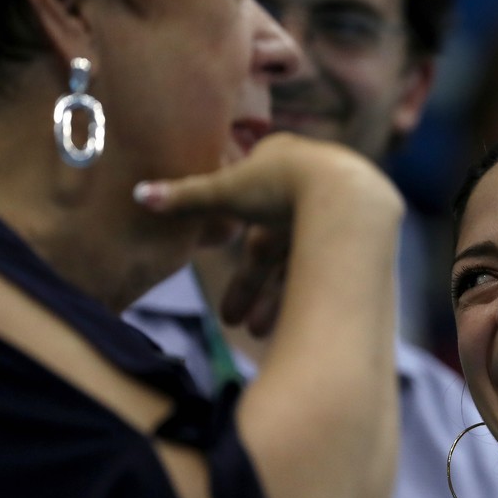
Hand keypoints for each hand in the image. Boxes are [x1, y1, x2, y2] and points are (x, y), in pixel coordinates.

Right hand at [134, 133, 401, 336]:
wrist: (347, 198)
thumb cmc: (280, 186)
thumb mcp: (226, 192)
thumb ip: (186, 198)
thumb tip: (139, 194)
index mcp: (281, 162)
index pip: (250, 212)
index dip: (233, 247)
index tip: (225, 262)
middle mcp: (310, 186)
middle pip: (274, 245)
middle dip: (252, 287)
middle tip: (236, 324)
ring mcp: (337, 211)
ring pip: (300, 262)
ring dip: (278, 300)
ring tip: (260, 335)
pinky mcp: (358, 236)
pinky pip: (326, 271)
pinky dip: (308, 295)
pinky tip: (297, 325)